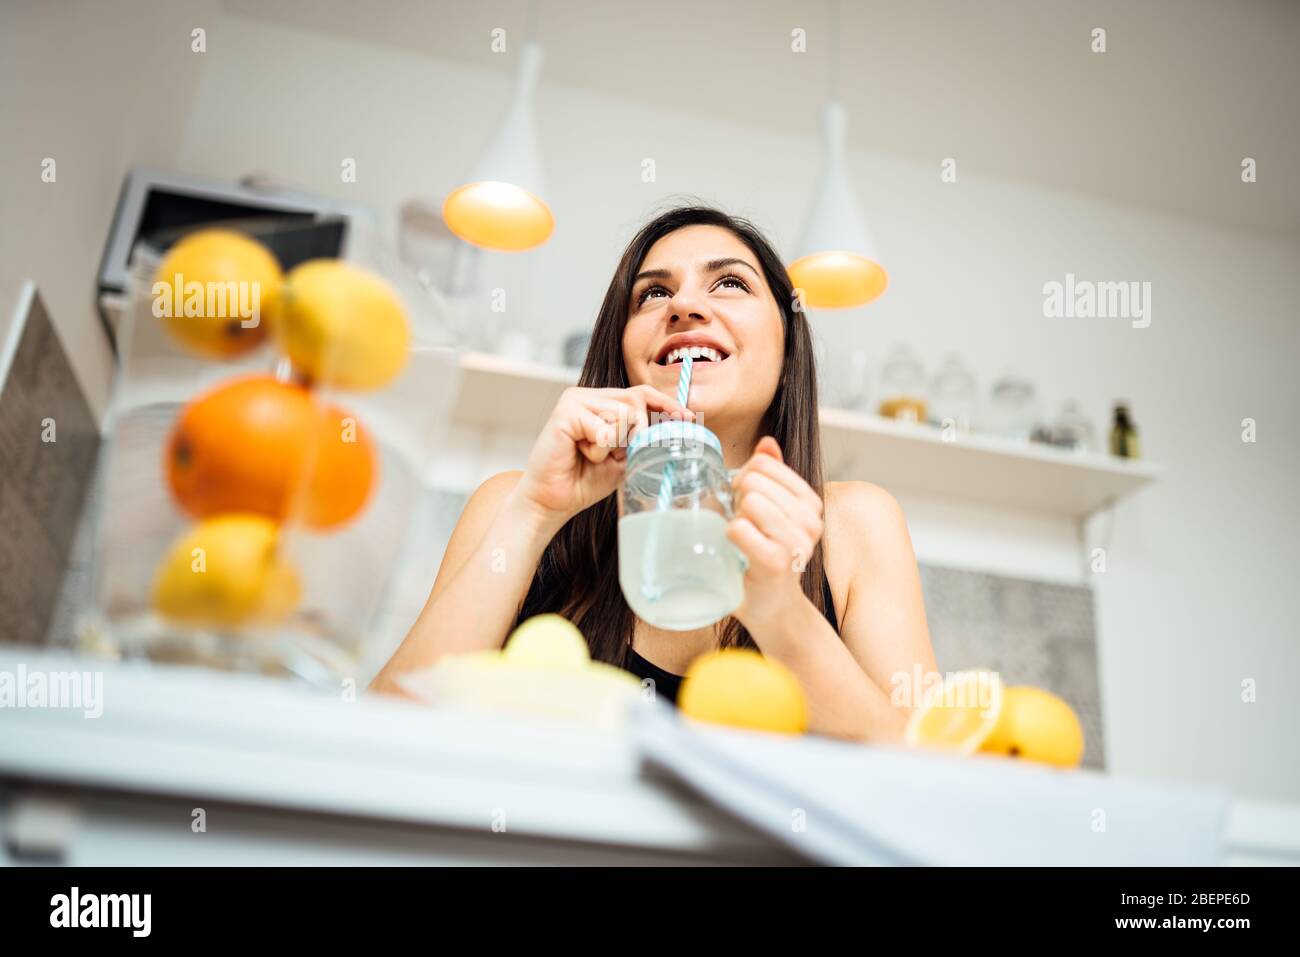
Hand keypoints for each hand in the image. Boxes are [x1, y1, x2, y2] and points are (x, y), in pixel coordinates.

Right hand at [511, 385, 694, 528]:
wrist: (551, 501)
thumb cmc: (582, 480)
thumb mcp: (622, 458)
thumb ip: (641, 440)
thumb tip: (674, 427)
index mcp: (599, 402)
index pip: (640, 393)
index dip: (666, 404)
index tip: (688, 417)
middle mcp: (586, 396)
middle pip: (636, 399)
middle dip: (640, 430)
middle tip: (621, 452)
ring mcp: (574, 401)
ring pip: (623, 414)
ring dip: (614, 445)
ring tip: (591, 455)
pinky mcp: (566, 413)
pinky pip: (604, 430)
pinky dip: (598, 450)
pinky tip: (580, 455)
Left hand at [726, 436, 824, 625]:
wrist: (771, 607)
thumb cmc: (765, 557)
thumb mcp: (772, 513)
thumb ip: (771, 476)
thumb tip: (766, 444)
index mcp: (811, 503)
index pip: (763, 464)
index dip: (743, 478)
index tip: (745, 503)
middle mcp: (811, 520)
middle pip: (753, 481)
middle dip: (736, 499)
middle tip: (742, 525)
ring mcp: (797, 542)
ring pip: (749, 502)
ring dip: (734, 519)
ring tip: (743, 540)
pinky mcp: (778, 562)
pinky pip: (739, 529)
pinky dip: (730, 538)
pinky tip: (738, 552)